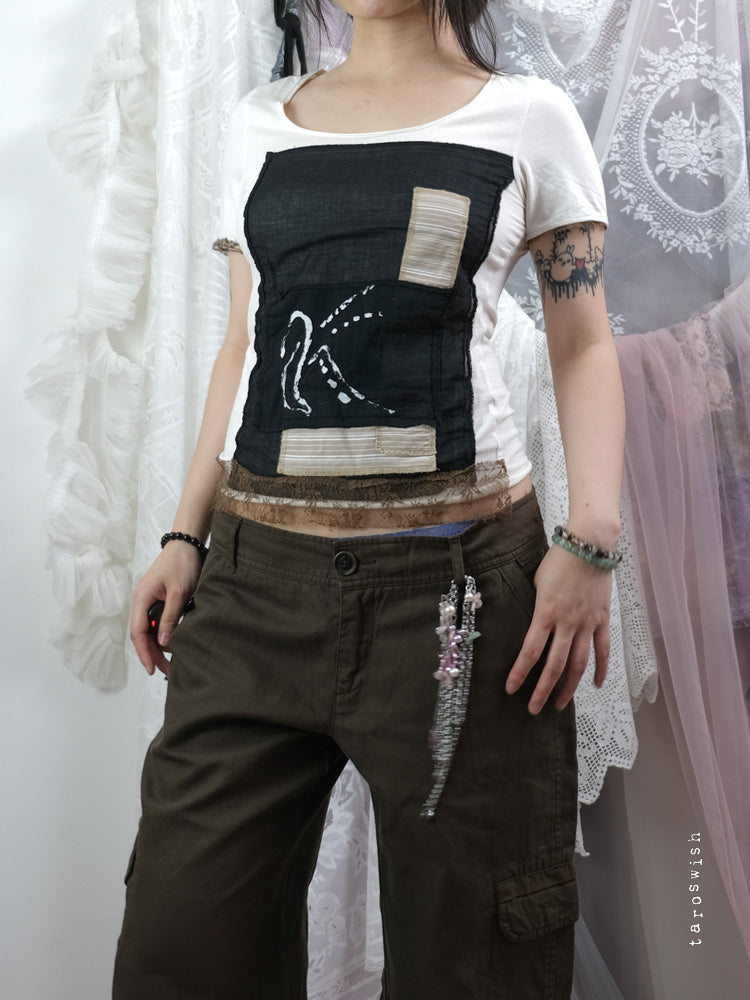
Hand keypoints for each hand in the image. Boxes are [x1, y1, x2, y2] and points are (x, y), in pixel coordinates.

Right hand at [129, 543, 202, 677]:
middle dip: (153, 654)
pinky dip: (164, 635)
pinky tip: (173, 645)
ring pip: (151, 630)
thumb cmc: (182, 564)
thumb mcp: (179, 592)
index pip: (138, 632)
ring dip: (159, 647)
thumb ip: (171, 617)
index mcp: (142, 598)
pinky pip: (158, 622)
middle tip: (167, 671)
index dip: (144, 652)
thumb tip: (164, 643)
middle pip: (143, 634)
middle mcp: (142, 601)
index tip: (152, 668)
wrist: (187, 544)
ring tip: (171, 663)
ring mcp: (150, 601)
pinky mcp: (159, 600)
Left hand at [504, 543, 611, 713]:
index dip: (520, 673)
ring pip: (578, 664)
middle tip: (534, 708)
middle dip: (543, 690)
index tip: (511, 689)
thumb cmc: (558, 560)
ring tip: (560, 704)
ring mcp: (587, 624)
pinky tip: (595, 685)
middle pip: (554, 665)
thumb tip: (535, 623)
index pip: (530, 651)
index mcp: (545, 613)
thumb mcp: (537, 583)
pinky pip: (602, 650)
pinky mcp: (602, 620)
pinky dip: (601, 669)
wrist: (589, 545)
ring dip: (568, 687)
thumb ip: (537, 607)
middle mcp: (566, 623)